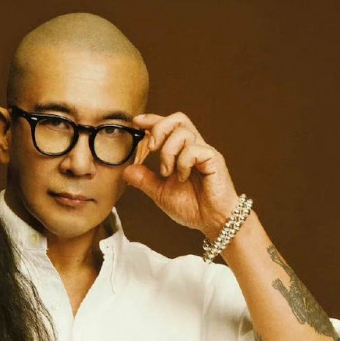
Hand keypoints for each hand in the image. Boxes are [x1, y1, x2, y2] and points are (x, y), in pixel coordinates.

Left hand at [124, 112, 239, 237]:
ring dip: (168, 152)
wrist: (211, 221)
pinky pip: (194, 150)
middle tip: (151, 148)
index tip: (137, 122)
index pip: (169, 127)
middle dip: (160, 128)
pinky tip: (183, 178)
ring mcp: (204, 152)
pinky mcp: (213, 160)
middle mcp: (194, 148)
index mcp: (182, 153)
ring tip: (167, 172)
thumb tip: (126, 170)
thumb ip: (145, 180)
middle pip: (178, 119)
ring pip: (183, 133)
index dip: (153, 120)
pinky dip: (182, 163)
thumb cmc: (192, 207)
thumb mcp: (161, 193)